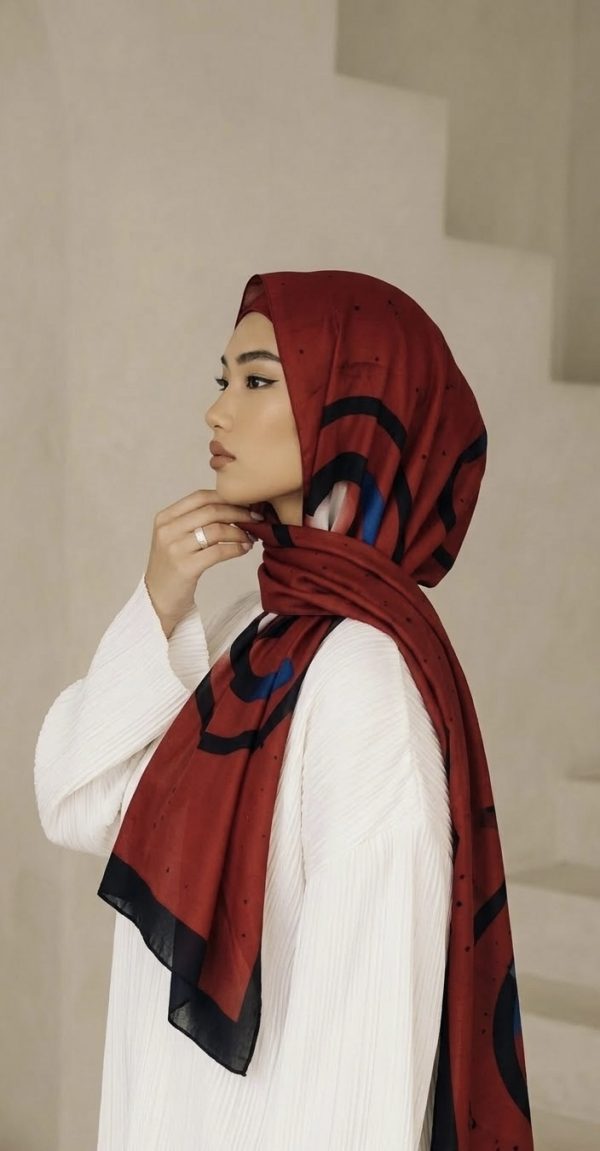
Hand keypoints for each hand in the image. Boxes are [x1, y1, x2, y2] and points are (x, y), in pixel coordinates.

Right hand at [144, 488, 262, 636]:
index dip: (227, 497)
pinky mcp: (186, 567)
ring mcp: (175, 548)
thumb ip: (196, 520)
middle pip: (211, 510)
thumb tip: (233, 506)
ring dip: (239, 532)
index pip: (201, 496)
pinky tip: (244, 549)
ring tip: (250, 537)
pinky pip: (219, 551)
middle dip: (238, 512)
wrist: (158, 597)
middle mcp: (168, 529)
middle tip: (255, 519)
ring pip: (217, 530)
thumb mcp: (176, 536)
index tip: (246, 502)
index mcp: (165, 517)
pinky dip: (236, 548)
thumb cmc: (173, 565)